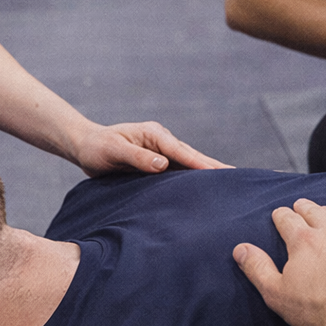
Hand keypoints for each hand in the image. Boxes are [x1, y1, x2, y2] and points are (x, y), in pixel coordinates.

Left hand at [74, 121, 227, 176]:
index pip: (183, 151)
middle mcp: (162, 141)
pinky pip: (179, 171)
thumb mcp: (114, 152)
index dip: (202, 164)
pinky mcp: (157, 163)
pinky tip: (202, 189)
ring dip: (206, 173)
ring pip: (188, 164)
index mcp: (155, 135)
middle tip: (238, 179)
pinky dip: (192, 179)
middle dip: (214, 167)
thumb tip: (163, 165)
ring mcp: (161, 152)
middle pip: (192, 157)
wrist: (86, 146)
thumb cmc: (98, 148)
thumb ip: (138, 158)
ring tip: (228, 186)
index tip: (221, 173)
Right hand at [233, 199, 325, 325]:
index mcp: (303, 239)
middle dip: (303, 207)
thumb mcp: (277, 293)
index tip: (279, 214)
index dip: (281, 215)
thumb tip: (240, 249)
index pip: (287, 218)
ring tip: (325, 211)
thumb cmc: (319, 310)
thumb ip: (257, 268)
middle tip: (299, 205)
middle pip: (314, 210)